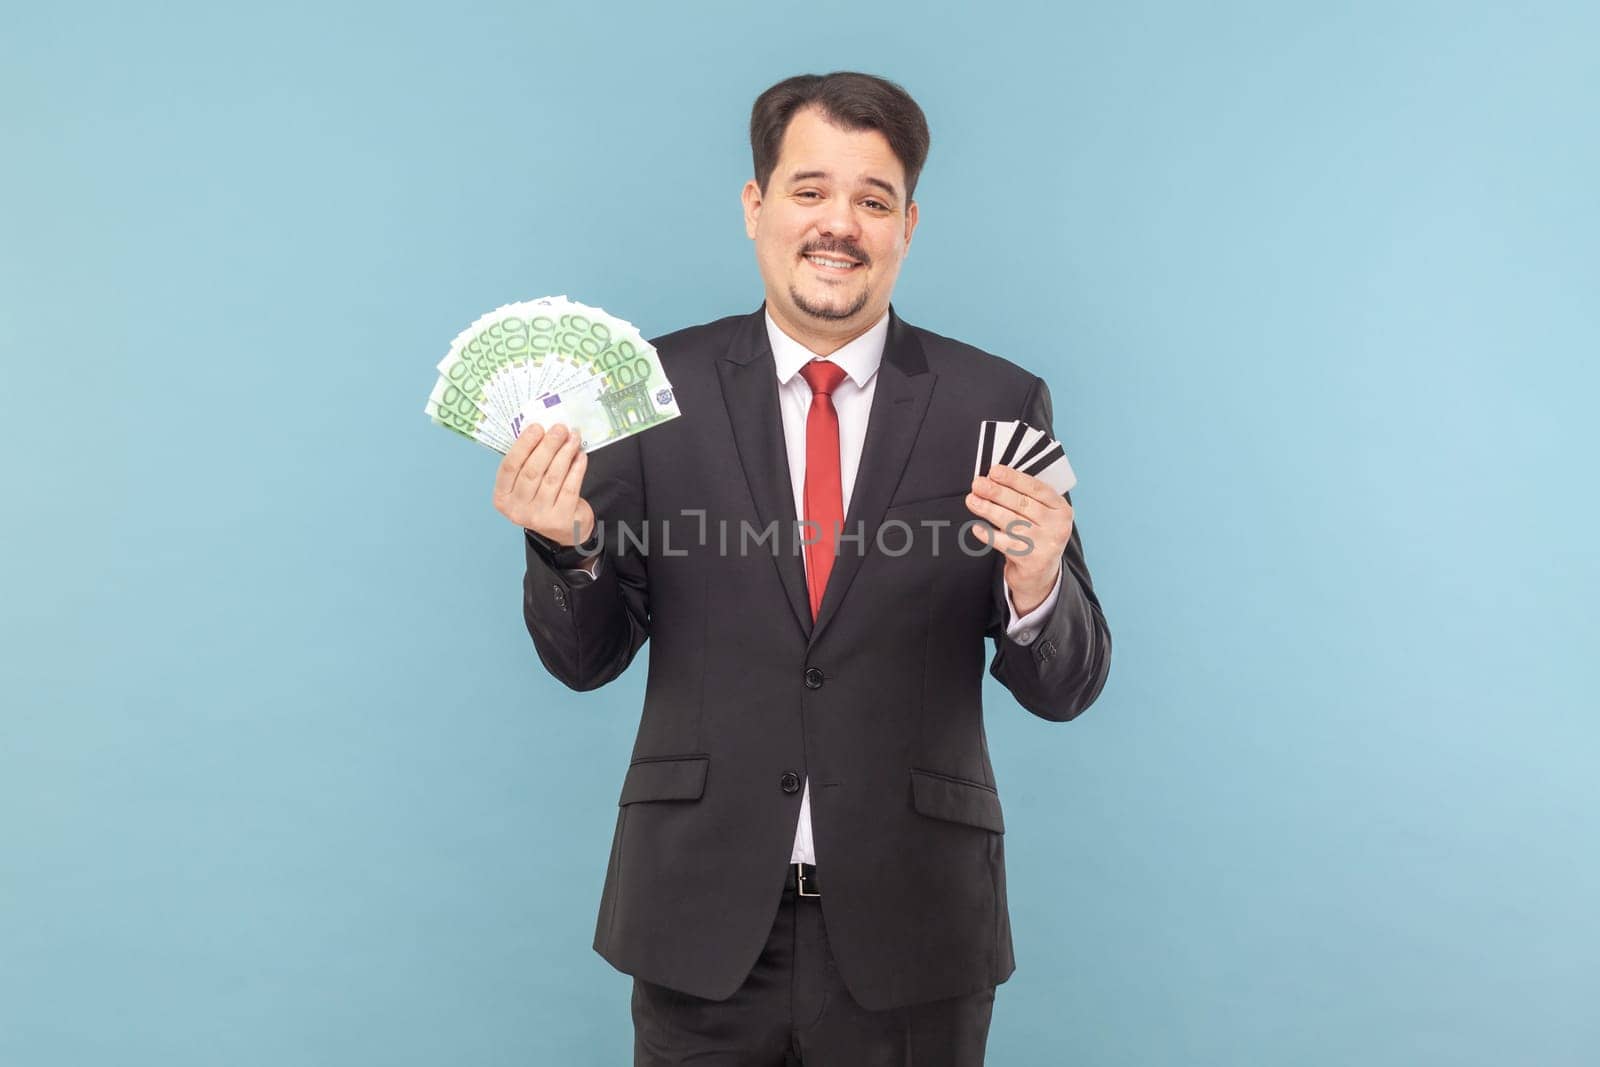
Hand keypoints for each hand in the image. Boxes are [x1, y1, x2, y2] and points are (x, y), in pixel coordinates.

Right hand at [493, 423, 594, 545]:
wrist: (565, 529)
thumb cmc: (543, 498)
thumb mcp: (527, 484)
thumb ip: (528, 462)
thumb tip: (543, 432)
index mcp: (502, 497)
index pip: (509, 467)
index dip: (523, 445)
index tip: (537, 427)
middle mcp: (517, 509)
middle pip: (532, 471)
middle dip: (548, 446)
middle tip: (560, 429)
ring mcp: (538, 517)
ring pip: (552, 477)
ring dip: (564, 453)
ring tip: (573, 438)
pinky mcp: (560, 519)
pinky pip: (569, 488)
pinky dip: (576, 469)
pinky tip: (580, 456)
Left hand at [966, 464, 1072, 614]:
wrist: (1040, 574)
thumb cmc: (1035, 537)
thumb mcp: (1040, 515)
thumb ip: (1024, 497)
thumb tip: (993, 479)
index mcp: (1061, 509)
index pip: (1036, 489)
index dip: (1014, 478)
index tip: (994, 471)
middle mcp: (1057, 526)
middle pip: (1022, 504)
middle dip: (996, 492)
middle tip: (978, 484)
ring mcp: (1045, 544)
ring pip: (1011, 522)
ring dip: (988, 509)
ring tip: (972, 500)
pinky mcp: (1031, 560)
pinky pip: (1005, 544)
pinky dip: (989, 534)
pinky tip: (977, 527)